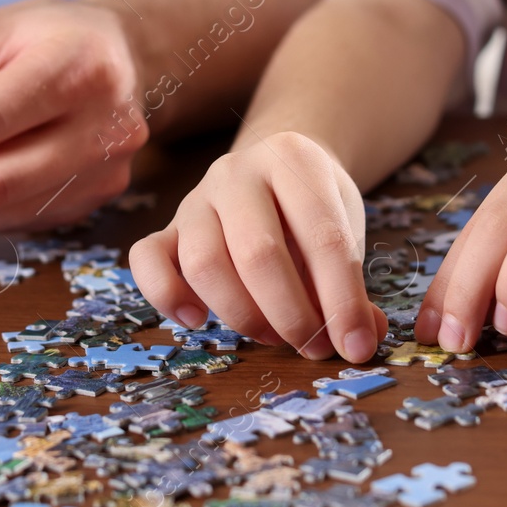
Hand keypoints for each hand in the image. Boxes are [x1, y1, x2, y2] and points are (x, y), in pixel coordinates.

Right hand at [130, 132, 387, 362]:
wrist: (274, 166)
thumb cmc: (313, 208)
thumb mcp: (346, 229)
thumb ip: (352, 285)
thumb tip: (360, 340)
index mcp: (294, 160)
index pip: (323, 237)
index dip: (343, 300)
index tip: (356, 345)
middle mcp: (237, 172)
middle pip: (258, 253)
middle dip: (291, 314)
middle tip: (312, 345)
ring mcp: (196, 197)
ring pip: (203, 263)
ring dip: (242, 315)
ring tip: (273, 335)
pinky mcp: (167, 225)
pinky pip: (146, 258)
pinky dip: (166, 295)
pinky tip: (197, 319)